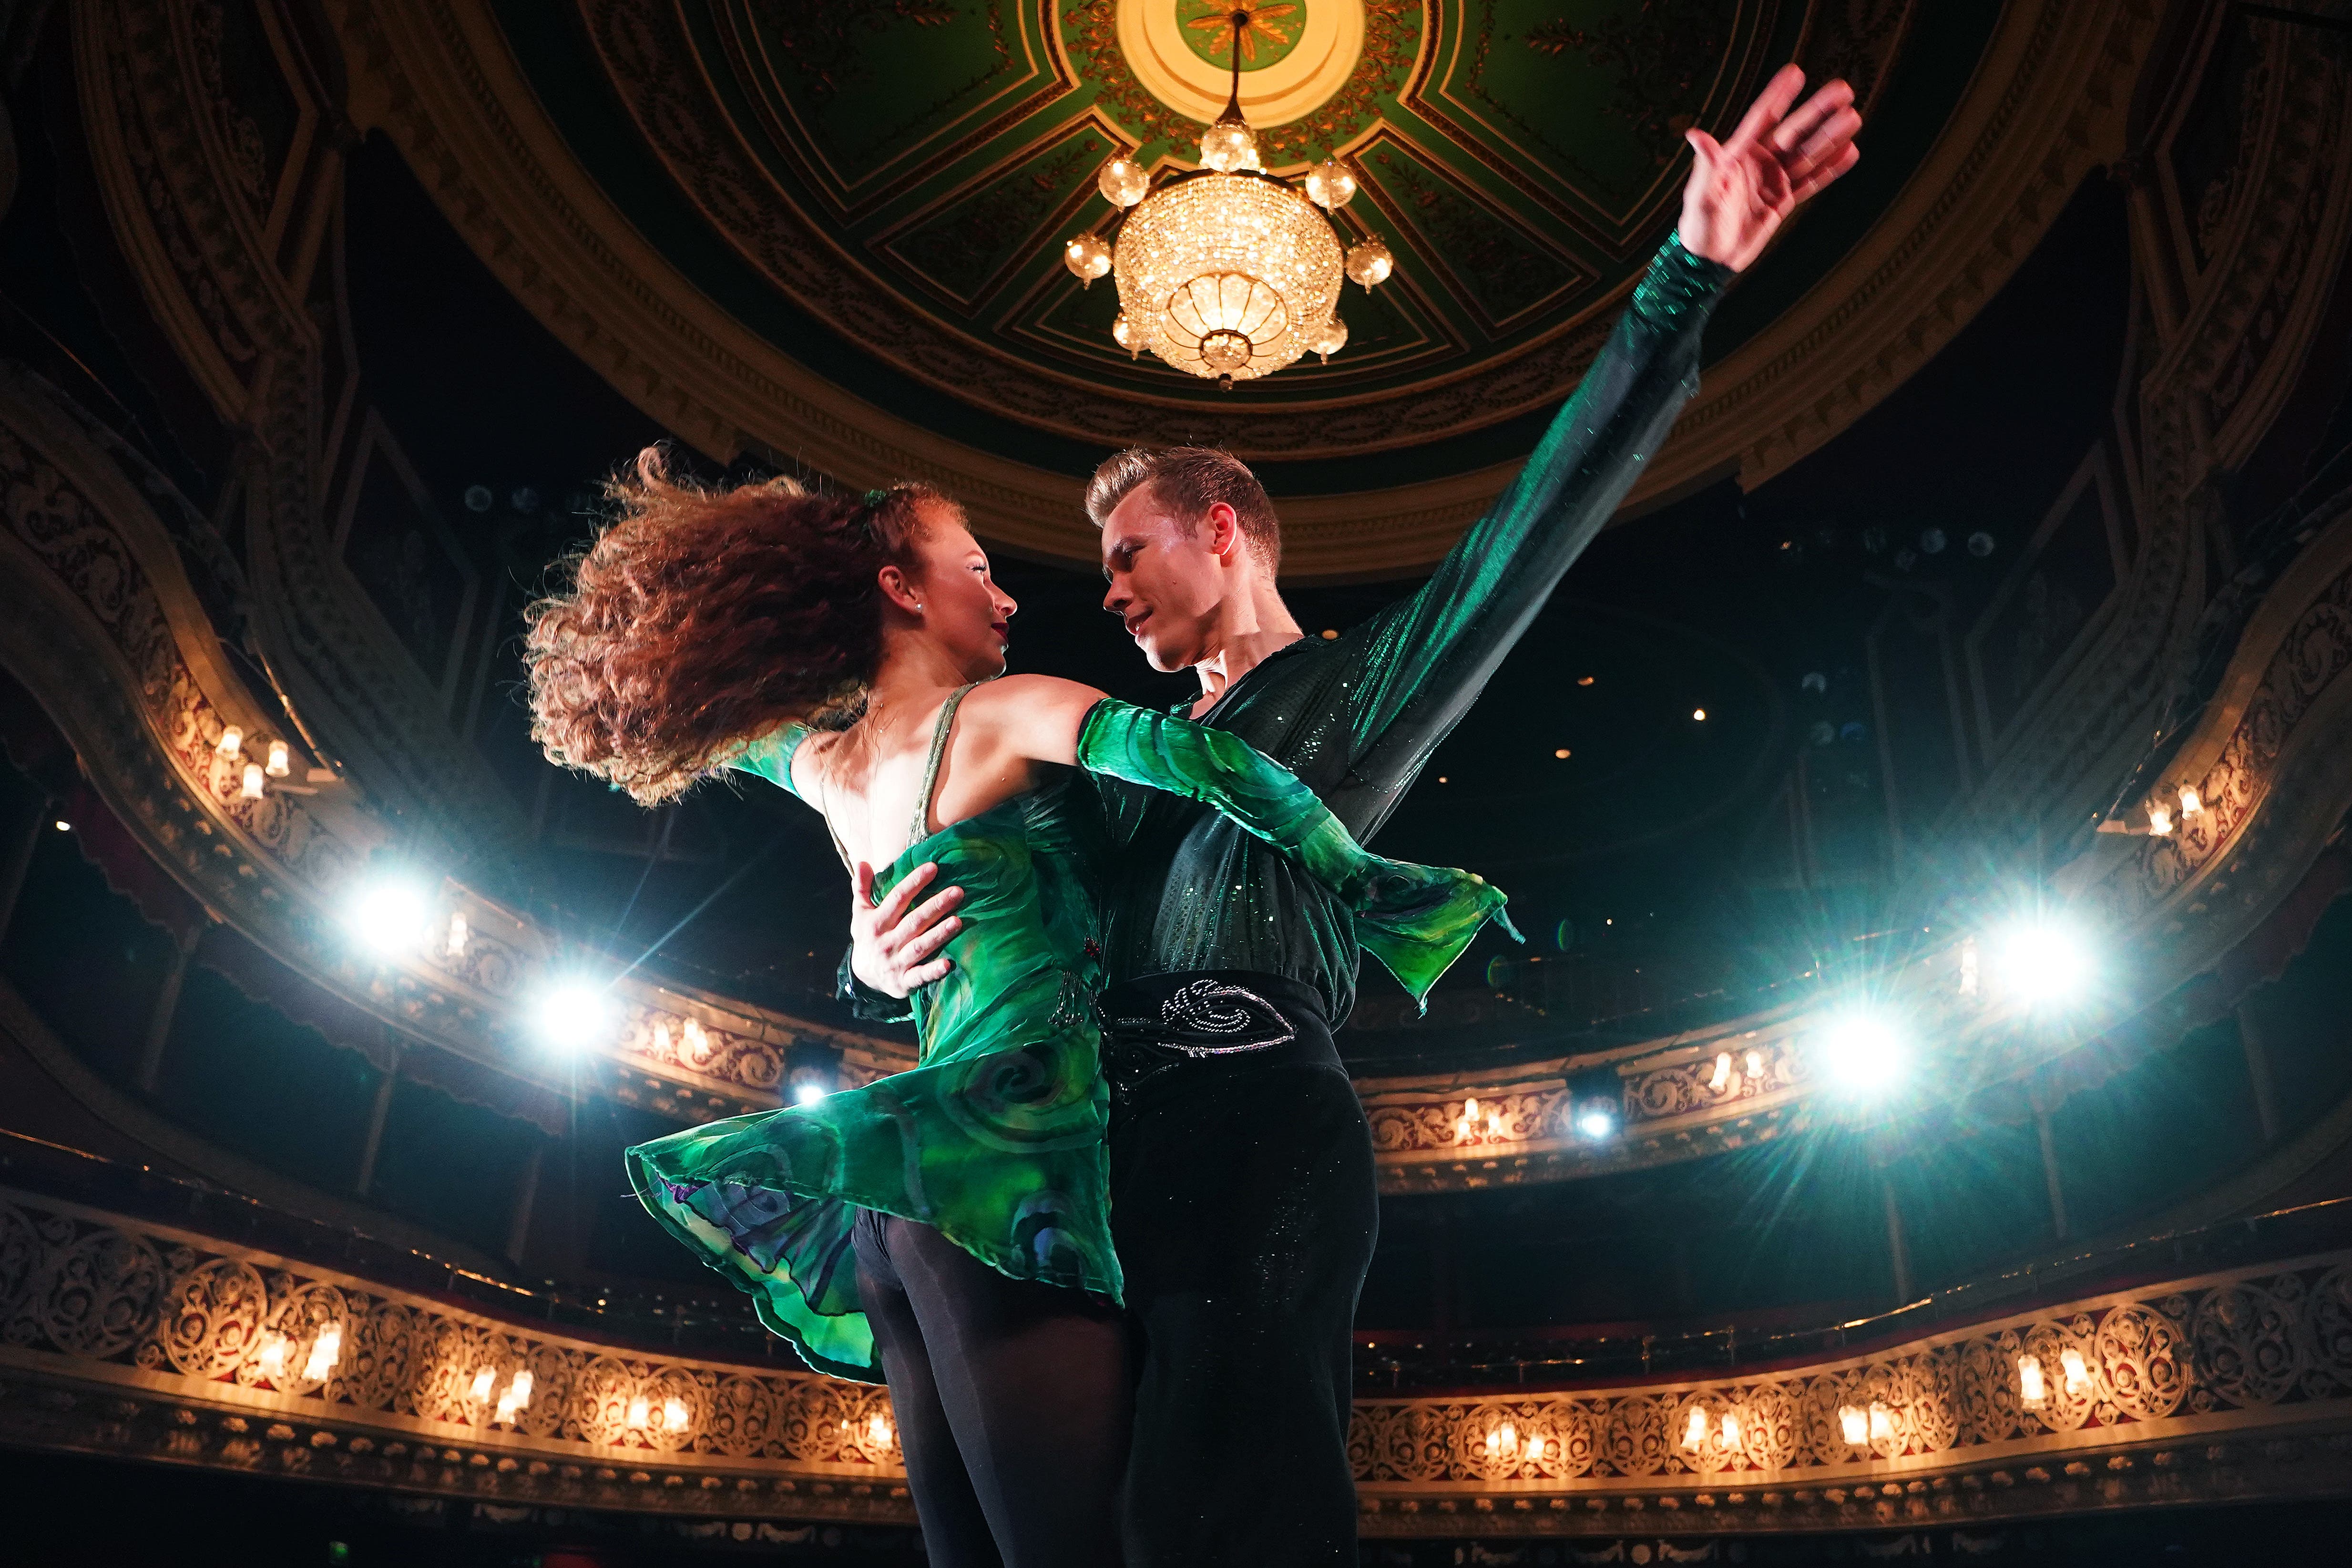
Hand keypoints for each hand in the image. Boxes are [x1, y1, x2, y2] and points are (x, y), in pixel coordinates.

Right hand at [849, 860, 964, 997]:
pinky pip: (920, 976)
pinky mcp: (904, 982)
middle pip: (914, 921)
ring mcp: (896, 963)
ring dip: (938, 935)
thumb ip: (862, 888)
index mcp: (877, 922)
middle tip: (957, 892)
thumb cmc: (868, 937)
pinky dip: (933, 971)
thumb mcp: (860, 912)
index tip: (933, 868)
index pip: (897, 898)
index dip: (914, 882)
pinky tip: (949, 964)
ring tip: (958, 921)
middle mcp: (886, 942)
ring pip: (920, 947)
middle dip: (935, 906)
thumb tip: (861, 862)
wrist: (864, 976)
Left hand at [1678, 64, 1861, 271]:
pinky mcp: (1782, 201)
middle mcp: (1758, 163)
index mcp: (1736, 156)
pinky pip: (1811, 182)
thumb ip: (1706, 166)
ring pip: (1807, 154)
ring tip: (1853, 117)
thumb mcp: (1701, 197)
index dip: (1778, 96)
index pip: (1761, 119)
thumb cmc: (1698, 229)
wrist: (1708, 262)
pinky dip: (1830, 170)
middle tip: (1843, 89)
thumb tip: (1696, 134)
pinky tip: (1849, 152)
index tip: (1795, 72)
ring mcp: (1773, 181)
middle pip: (1793, 132)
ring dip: (1830, 137)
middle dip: (1818, 111)